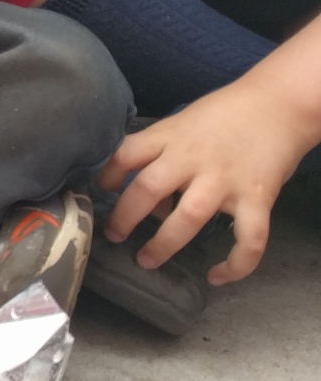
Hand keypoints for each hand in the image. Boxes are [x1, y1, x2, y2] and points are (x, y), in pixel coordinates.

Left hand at [99, 78, 309, 283]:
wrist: (279, 103)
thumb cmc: (225, 113)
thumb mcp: (183, 123)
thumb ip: (162, 152)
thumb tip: (149, 196)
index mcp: (169, 136)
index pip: (125, 153)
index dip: (107, 174)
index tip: (101, 191)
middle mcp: (192, 158)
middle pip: (148, 189)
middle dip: (125, 218)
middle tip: (114, 236)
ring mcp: (225, 180)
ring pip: (188, 218)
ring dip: (164, 244)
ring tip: (146, 260)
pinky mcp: (257, 198)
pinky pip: (248, 239)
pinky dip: (234, 264)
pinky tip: (216, 277)